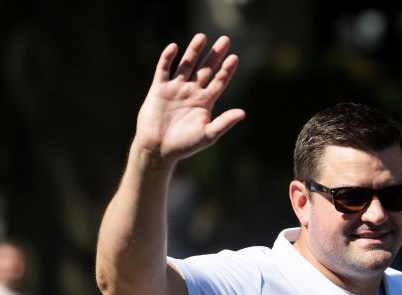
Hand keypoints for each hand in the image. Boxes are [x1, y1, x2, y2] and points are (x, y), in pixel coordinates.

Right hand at [133, 33, 245, 163]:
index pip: (219, 82)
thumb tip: (243, 113)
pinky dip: (168, 58)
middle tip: (225, 39)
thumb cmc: (184, 145)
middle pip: (206, 69)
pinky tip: (174, 47)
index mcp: (205, 102)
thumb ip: (224, 122)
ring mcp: (175, 89)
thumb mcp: (208, 135)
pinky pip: (163, 69)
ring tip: (202, 37)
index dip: (226, 70)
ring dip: (193, 51)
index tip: (234, 58)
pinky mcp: (159, 89)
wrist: (158, 149)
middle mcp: (192, 92)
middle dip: (215, 55)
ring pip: (186, 65)